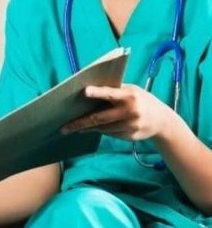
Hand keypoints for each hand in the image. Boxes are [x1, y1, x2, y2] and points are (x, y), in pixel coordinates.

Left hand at [61, 85, 176, 141]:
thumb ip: (114, 91)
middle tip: (64, 127)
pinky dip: (99, 130)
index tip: (85, 91)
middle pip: (100, 118)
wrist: (163, 121)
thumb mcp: (132, 91)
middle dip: (80, 123)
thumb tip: (88, 92)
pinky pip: (110, 133)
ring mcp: (130, 126)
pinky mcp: (130, 136)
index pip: (110, 94)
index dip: (97, 93)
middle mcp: (130, 112)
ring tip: (71, 128)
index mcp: (129, 96)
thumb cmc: (141, 100)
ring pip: (102, 128)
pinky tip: (89, 128)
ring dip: (86, 128)